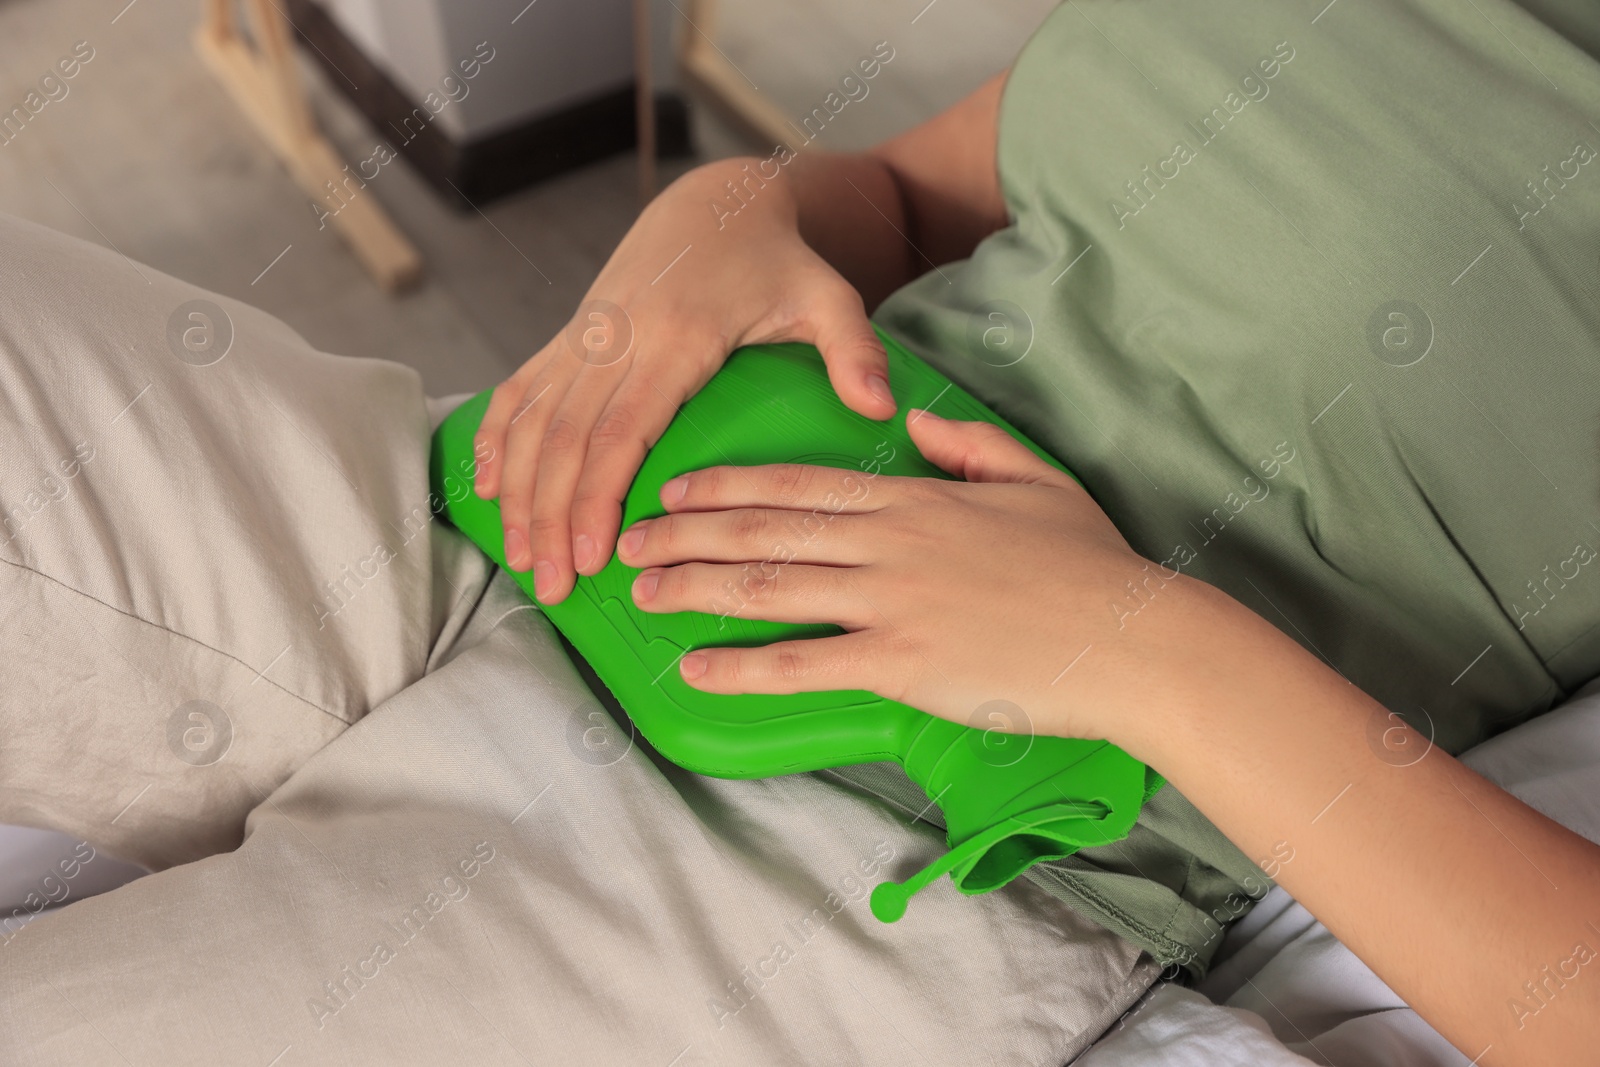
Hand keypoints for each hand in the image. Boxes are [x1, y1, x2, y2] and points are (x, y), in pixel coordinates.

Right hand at [472, 160, 897, 603]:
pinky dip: (497, 439)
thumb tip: (881, 408)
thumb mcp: (828, 296)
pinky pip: (521, 389)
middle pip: (565, 439)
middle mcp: (617, 338)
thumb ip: (852, 351)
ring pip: (534, 422)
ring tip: (519, 560)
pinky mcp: (572, 335)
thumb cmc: (778, 260)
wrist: (718, 199)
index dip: (596, 496)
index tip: (589, 557)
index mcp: (674, 337)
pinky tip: (487, 489)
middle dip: (550, 518)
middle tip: (550, 588)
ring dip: (519, 493)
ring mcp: (586, 335)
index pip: (622, 429)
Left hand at [616, 412, 1209, 742]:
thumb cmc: (1089, 563)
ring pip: (769, 587)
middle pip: (764, 530)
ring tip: (641, 596)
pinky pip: (803, 663)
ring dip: (694, 589)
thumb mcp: (1033, 478)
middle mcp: (889, 542)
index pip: (799, 484)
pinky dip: (741, 665)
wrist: (1131, 636)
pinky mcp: (902, 664)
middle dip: (685, 534)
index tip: (675, 488)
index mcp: (914, 498)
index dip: (727, 486)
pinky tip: (695, 667)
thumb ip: (966, 444)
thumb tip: (908, 422)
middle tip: (629, 541)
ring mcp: (891, 603)